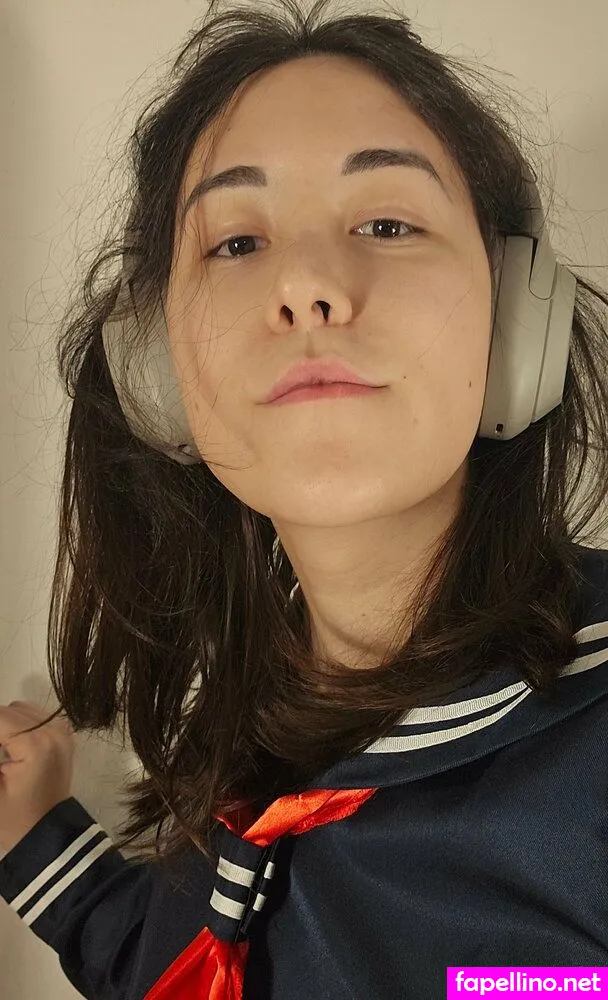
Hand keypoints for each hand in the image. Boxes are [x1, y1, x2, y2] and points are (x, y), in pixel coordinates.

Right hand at [0, 701, 75, 853]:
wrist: (47, 833)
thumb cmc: (14, 818)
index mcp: (36, 743)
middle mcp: (54, 730)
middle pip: (7, 711)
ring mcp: (62, 730)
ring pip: (19, 710)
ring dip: (3, 725)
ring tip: (2, 753)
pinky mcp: (64, 734)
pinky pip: (33, 717)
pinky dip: (17, 727)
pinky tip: (10, 748)